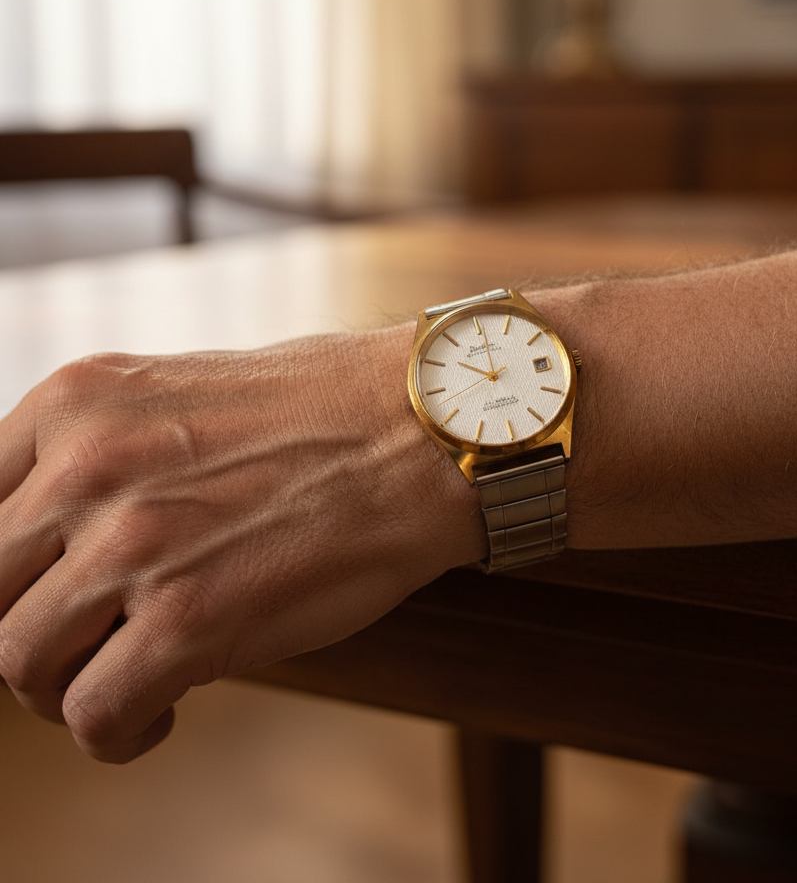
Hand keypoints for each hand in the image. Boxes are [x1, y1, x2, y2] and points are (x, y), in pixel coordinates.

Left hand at [0, 328, 482, 761]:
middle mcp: (84, 466)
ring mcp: (131, 543)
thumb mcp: (175, 396)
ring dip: (66, 687)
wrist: (421, 432)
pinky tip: (164, 712)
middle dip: (33, 630)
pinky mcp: (188, 620)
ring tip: (124, 678)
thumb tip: (48, 548)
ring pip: (17, 664)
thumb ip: (97, 456)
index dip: (7, 572)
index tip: (41, 595)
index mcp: (74, 402)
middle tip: (90, 641)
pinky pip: (92, 715)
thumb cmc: (320, 413)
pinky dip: (117, 733)